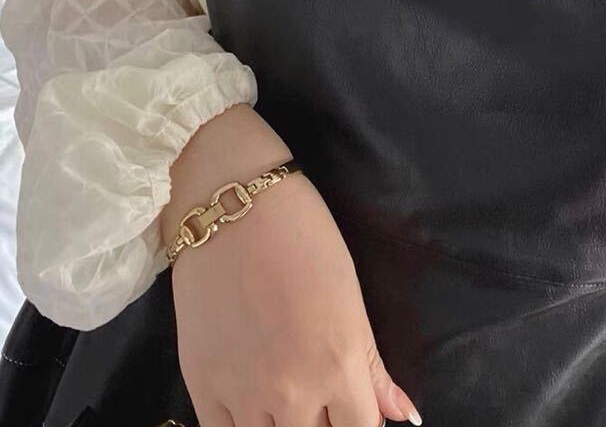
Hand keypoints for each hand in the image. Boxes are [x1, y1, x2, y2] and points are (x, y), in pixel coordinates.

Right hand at [161, 105, 421, 426]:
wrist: (230, 204)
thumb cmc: (302, 234)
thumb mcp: (349, 294)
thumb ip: (373, 365)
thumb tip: (402, 416)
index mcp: (339, 364)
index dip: (362, 425)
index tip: (353, 412)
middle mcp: (293, 392)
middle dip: (323, 426)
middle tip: (321, 403)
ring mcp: (242, 394)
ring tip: (287, 402)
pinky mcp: (200, 386)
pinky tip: (252, 410)